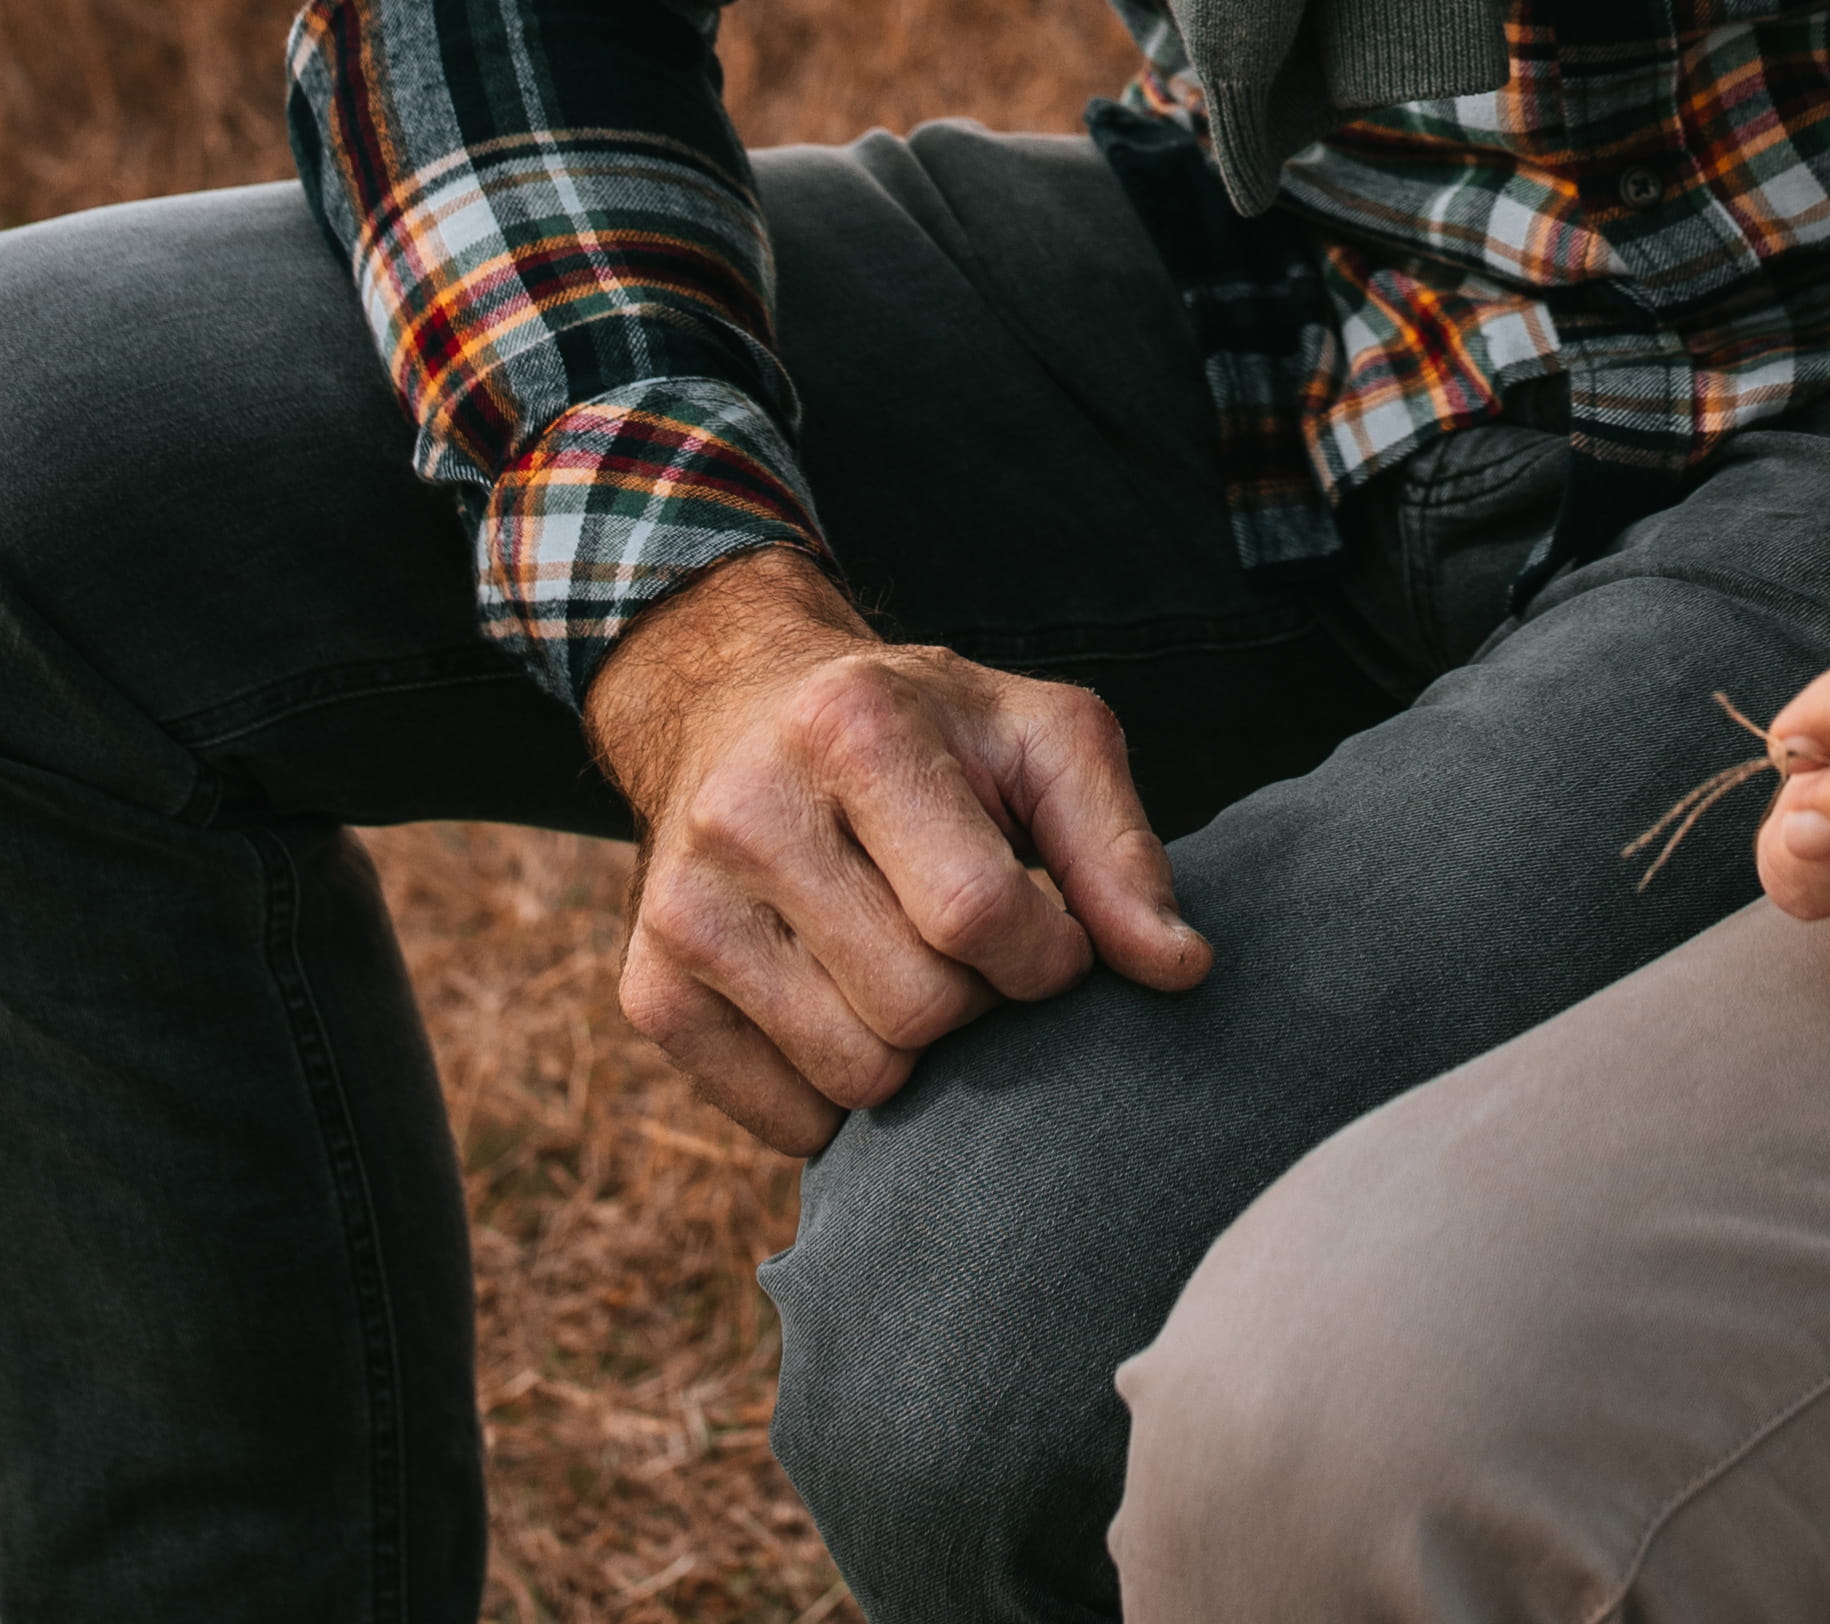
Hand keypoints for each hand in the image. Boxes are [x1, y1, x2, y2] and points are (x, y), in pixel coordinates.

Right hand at [577, 546, 1207, 1156]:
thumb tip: (1180, 971)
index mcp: (853, 728)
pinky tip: (845, 1005)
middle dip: (982, 1003)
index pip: (981, 914)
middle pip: (920, 1009)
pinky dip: (843, 1095)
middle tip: (973, 949)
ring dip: (918, 1053)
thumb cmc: (925, 731)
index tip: (1053, 933)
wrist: (739, 707)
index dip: (1050, 954)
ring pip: (857, 1077)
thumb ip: (1120, 850)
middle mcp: (747, 812)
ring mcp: (682, 909)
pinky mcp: (649, 992)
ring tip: (909, 966)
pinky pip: (787, 1121)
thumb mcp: (1041, 740)